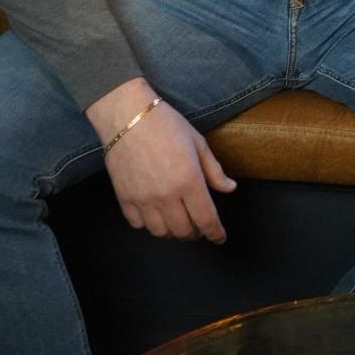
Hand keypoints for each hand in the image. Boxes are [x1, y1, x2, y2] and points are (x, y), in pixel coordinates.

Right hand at [86, 79, 236, 241]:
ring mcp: (143, 200)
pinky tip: (156, 213)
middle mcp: (166, 196)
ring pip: (161, 232)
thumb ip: (214, 170)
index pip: (206, 219)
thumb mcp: (198, 143)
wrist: (127, 116)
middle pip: (184, 231)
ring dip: (173, 231)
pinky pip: (138, 224)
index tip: (220, 238)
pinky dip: (149, 224)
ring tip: (179, 221)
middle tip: (200, 226)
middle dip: (196, 233)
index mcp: (189, 181)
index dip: (216, 233)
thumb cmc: (166, 124)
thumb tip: (230, 188)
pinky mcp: (125, 198)